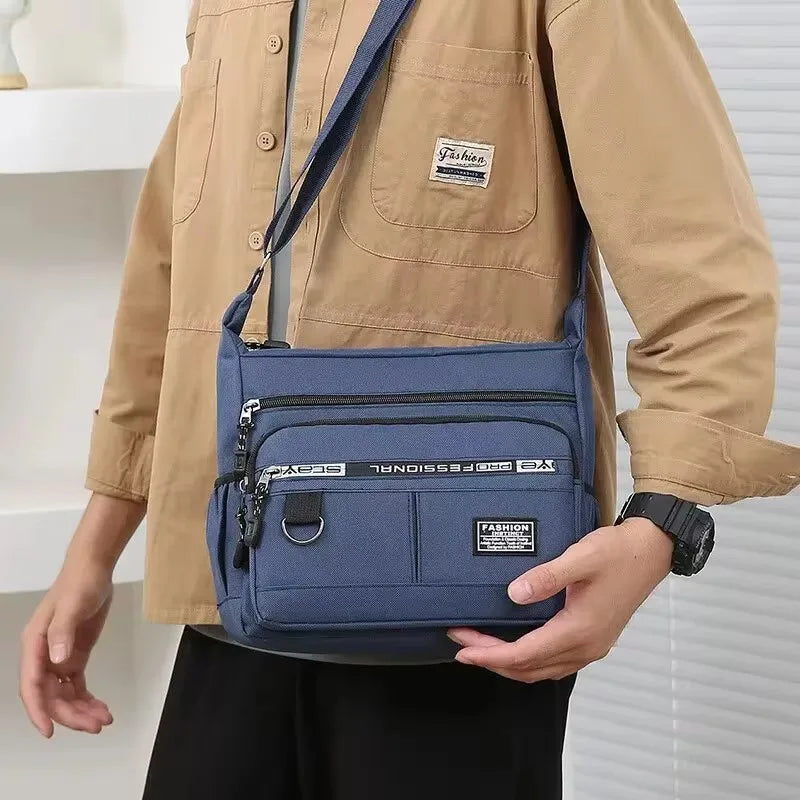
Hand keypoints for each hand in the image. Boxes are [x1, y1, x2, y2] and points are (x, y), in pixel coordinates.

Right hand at [19, 559, 114, 736]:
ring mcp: (58, 657)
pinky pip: (76, 685)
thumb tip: (56, 661)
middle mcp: (42, 655)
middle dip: (71, 714)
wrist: (94, 569)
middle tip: (96, 726)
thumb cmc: (80, 583)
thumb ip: (63, 632)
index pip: (31, 685)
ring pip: (64, 694)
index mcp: (34, 644)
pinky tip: (102, 709)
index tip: (49, 731)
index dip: (38, 710)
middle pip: (50, 695)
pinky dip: (87, 699)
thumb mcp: (73, 604)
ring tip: (104, 720)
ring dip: (81, 710)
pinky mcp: (74, 656)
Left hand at [448, 518, 673, 682]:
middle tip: (462, 644)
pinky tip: (517, 647)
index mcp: (579, 630)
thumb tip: (514, 594)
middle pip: (529, 668)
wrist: (650, 551)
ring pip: (542, 670)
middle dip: (492, 659)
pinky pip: (554, 662)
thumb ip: (546, 577)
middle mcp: (586, 646)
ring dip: (509, 663)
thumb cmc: (619, 553)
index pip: (525, 654)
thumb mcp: (580, 558)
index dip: (490, 654)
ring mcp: (592, 646)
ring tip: (481, 647)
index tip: (464, 648)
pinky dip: (529, 660)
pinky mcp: (593, 639)